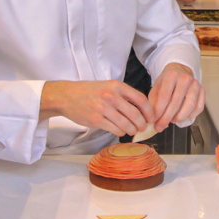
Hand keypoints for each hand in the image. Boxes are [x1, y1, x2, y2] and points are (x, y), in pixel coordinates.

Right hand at [39, 80, 154, 136]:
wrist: (67, 96)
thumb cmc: (89, 92)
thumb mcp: (108, 86)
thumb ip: (123, 95)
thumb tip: (142, 109)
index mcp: (117, 86)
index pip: (140, 99)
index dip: (149, 110)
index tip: (152, 117)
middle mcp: (111, 96)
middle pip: (135, 114)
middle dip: (142, 123)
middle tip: (143, 127)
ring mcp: (103, 108)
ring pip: (126, 124)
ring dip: (132, 129)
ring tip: (132, 130)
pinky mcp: (96, 120)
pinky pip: (115, 129)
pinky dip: (121, 132)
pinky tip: (121, 131)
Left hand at [148, 63, 204, 130]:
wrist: (179, 71)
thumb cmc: (166, 82)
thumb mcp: (156, 88)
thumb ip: (153, 102)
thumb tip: (154, 119)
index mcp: (171, 75)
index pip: (164, 96)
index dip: (159, 111)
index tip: (154, 121)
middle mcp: (185, 78)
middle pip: (176, 103)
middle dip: (166, 118)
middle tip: (160, 127)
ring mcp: (196, 84)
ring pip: (189, 106)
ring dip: (179, 117)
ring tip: (172, 121)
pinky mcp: (203, 90)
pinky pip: (199, 107)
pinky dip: (191, 115)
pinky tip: (183, 116)